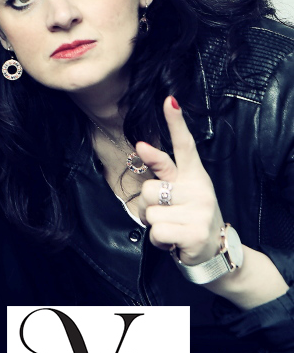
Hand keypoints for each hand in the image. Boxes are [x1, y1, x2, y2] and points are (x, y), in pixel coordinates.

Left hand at [136, 97, 225, 265]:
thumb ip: (162, 171)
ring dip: (154, 224)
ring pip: (149, 213)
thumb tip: (141, 145)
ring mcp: (199, 211)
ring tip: (172, 227)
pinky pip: (156, 232)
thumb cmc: (188, 216)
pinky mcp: (195, 233)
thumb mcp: (179, 191)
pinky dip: (159, 241)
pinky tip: (174, 241)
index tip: (169, 101)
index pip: (184, 146)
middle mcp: (199, 189)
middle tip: (167, 214)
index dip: (176, 124)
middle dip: (149, 206)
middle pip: (148, 189)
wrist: (211, 251)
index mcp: (193, 176)